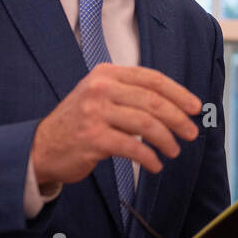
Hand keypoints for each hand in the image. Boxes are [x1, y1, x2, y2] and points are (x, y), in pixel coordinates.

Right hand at [30, 64, 200, 188]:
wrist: (41, 147)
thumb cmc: (79, 123)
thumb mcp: (101, 96)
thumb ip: (130, 94)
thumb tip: (176, 104)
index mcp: (106, 73)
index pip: (152, 78)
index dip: (178, 93)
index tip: (195, 107)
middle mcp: (100, 88)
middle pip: (153, 101)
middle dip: (178, 118)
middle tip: (191, 133)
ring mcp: (95, 112)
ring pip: (146, 124)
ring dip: (166, 139)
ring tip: (174, 151)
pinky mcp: (93, 138)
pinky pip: (132, 147)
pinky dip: (149, 158)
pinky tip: (155, 164)